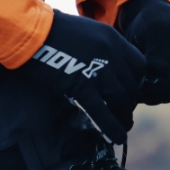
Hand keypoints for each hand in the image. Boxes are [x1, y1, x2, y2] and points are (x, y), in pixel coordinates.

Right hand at [24, 10, 145, 144]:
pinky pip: (103, 112)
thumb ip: (101, 50)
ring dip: (124, 117)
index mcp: (113, 39)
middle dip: (129, 103)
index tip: (129, 94)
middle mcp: (112, 54)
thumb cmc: (51, 32)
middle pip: (132, 86)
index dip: (136, 84)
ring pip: (121, 100)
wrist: (30, 31)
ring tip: (124, 128)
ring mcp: (99, 70)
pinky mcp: (82, 86)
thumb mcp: (86, 34)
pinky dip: (112, 127)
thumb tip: (106, 70)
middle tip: (124, 114)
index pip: (140, 66)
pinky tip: (117, 138)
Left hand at [119, 0, 169, 104]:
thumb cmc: (155, 19)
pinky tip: (132, 77)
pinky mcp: (169, 86)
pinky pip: (154, 96)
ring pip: (160, 98)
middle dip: (149, 89)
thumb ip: (158, 51)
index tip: (139, 77)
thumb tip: (159, 72)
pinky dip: (142, 91)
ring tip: (131, 73)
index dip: (158, 85)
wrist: (151, 20)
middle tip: (131, 76)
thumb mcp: (156, 28)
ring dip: (144, 91)